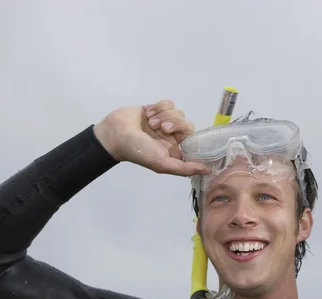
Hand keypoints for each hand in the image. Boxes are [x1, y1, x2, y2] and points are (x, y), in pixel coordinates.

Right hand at [94, 99, 209, 176]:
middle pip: (187, 123)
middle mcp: (172, 136)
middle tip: (160, 129)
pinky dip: (158, 107)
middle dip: (174, 123)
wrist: (114, 134)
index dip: (188, 136)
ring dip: (163, 116)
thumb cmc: (137, 151)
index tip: (178, 137)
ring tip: (150, 123)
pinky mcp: (157, 109)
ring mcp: (165, 121)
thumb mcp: (162, 163)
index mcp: (176, 149)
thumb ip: (184, 168)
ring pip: (178, 112)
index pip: (195, 140)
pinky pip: (168, 103)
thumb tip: (207, 170)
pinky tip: (148, 114)